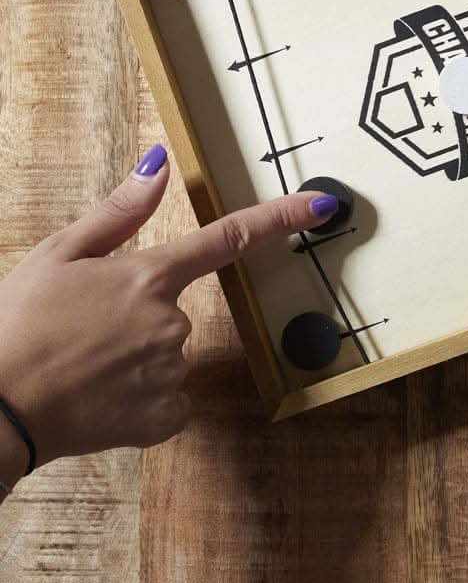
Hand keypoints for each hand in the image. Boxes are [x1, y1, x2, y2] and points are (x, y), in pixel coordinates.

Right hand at [0, 145, 335, 481]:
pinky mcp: (163, 417)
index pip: (229, 237)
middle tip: (80, 334)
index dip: (281, 217)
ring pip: (165, 357)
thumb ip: (119, 213)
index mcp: (148, 276)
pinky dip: (138, 401)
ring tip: (79, 369)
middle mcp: (171, 321)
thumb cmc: (14, 327)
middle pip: (173, 311)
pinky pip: (165, 401)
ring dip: (133, 361)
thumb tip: (161, 164)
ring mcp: (170, 371)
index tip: (323, 204)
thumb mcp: (57, 256)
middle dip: (136, 319)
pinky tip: (98, 401)